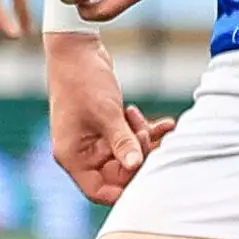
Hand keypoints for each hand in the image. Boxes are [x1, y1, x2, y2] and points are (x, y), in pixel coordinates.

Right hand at [46, 31, 172, 204]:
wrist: (76, 48)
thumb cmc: (83, 80)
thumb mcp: (107, 113)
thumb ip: (123, 142)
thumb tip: (137, 166)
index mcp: (73, 155)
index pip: (99, 190)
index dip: (123, 190)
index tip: (146, 178)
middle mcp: (81, 152)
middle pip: (117, 173)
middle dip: (139, 157)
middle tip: (146, 136)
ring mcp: (93, 139)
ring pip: (127, 154)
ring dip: (144, 142)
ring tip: (152, 123)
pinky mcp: (105, 126)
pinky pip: (129, 137)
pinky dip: (146, 131)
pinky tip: (165, 124)